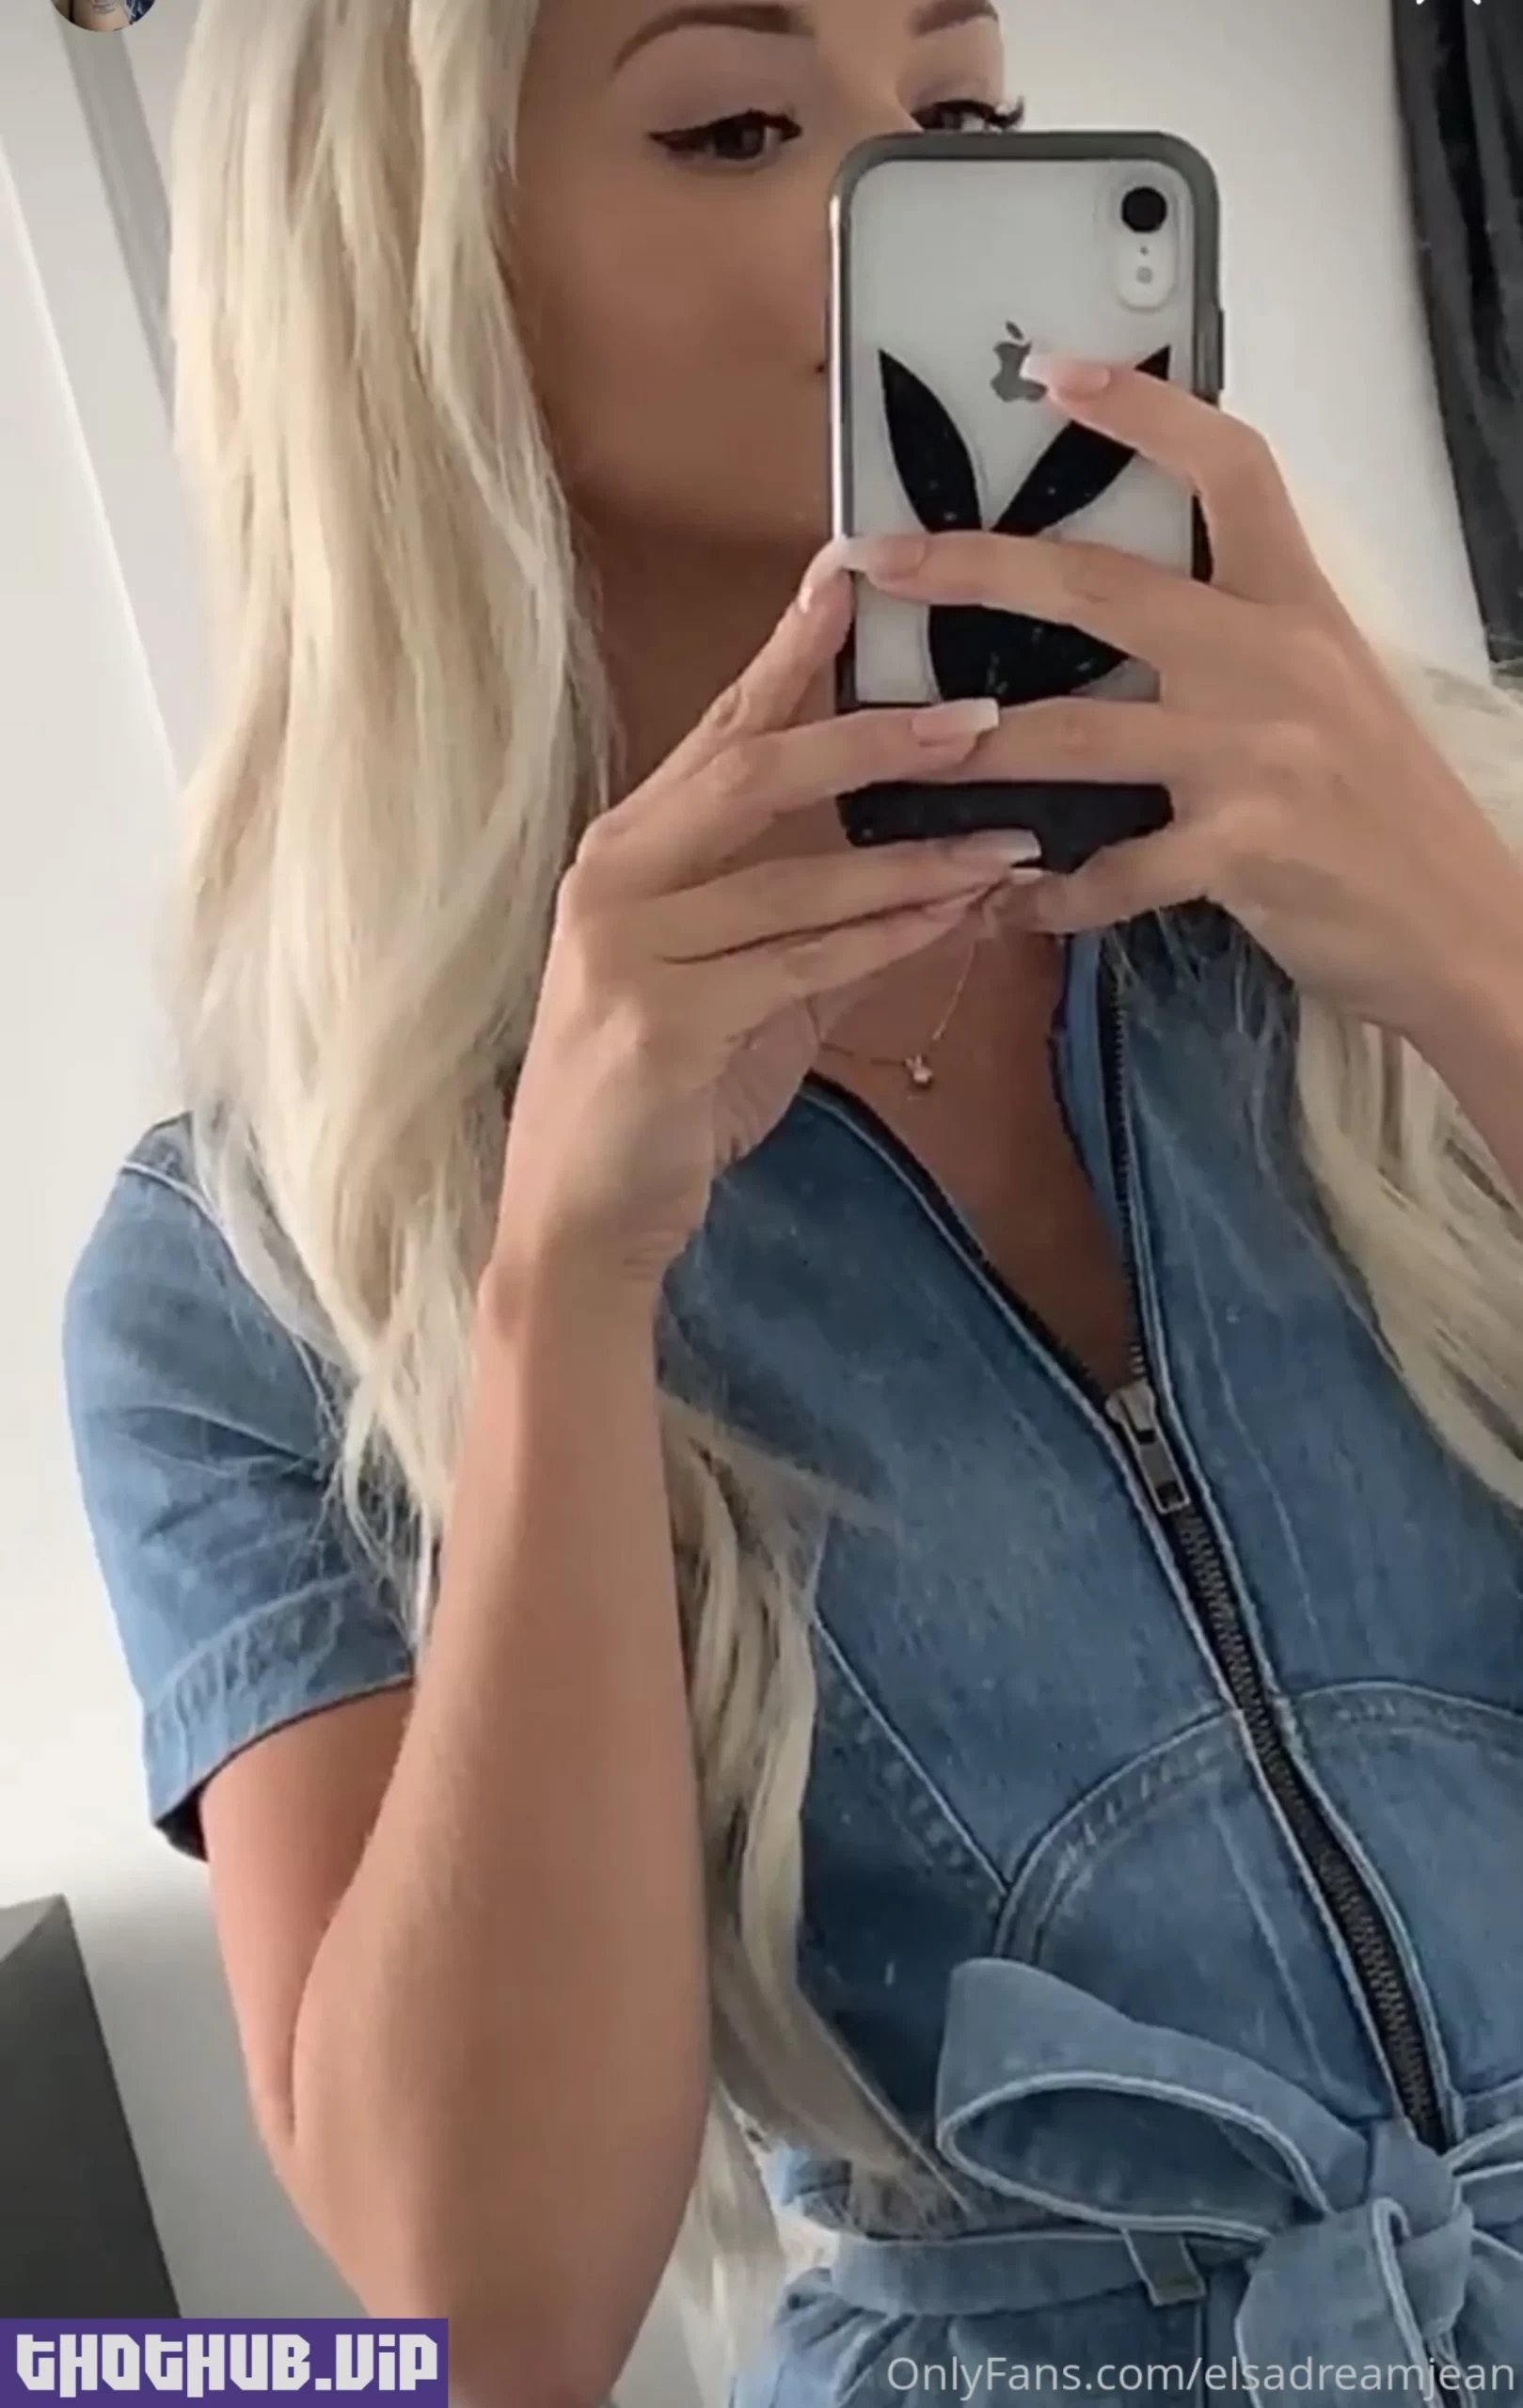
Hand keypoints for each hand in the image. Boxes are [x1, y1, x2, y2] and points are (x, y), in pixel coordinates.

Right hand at [490, 572, 1037, 1294]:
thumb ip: (826, 927)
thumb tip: (952, 875)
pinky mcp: (662, 1021)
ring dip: (917, 858)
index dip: (787, 652)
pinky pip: (802, 963)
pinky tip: (960, 917)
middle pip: (753, 773)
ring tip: (1011, 839)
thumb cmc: (665, 1097)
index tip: (850, 574)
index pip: (720, 732)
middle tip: (980, 712)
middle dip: (873, 735)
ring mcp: (629, 948)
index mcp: (629, 851)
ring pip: (797, 878)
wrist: (581, 1219)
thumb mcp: (750, 994)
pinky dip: (888, 938)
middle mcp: (615, 878)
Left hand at [828, 355, 1522, 1046]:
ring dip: (977, 747)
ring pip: (1079, 733)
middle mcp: (1272, 661)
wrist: (1457, 920)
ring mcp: (1254, 756)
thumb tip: (1116, 606)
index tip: (1052, 371)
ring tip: (903, 750)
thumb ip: (1237, 637)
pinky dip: (1052, 893)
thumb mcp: (1325, 686)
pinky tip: (1006, 903)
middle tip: (881, 559)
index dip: (1144, 408)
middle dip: (978, 567)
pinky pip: (1116, 869)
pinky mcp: (1242, 851)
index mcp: (1294, 604)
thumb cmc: (1376, 802)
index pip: (1230, 468)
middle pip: (1104, 587)